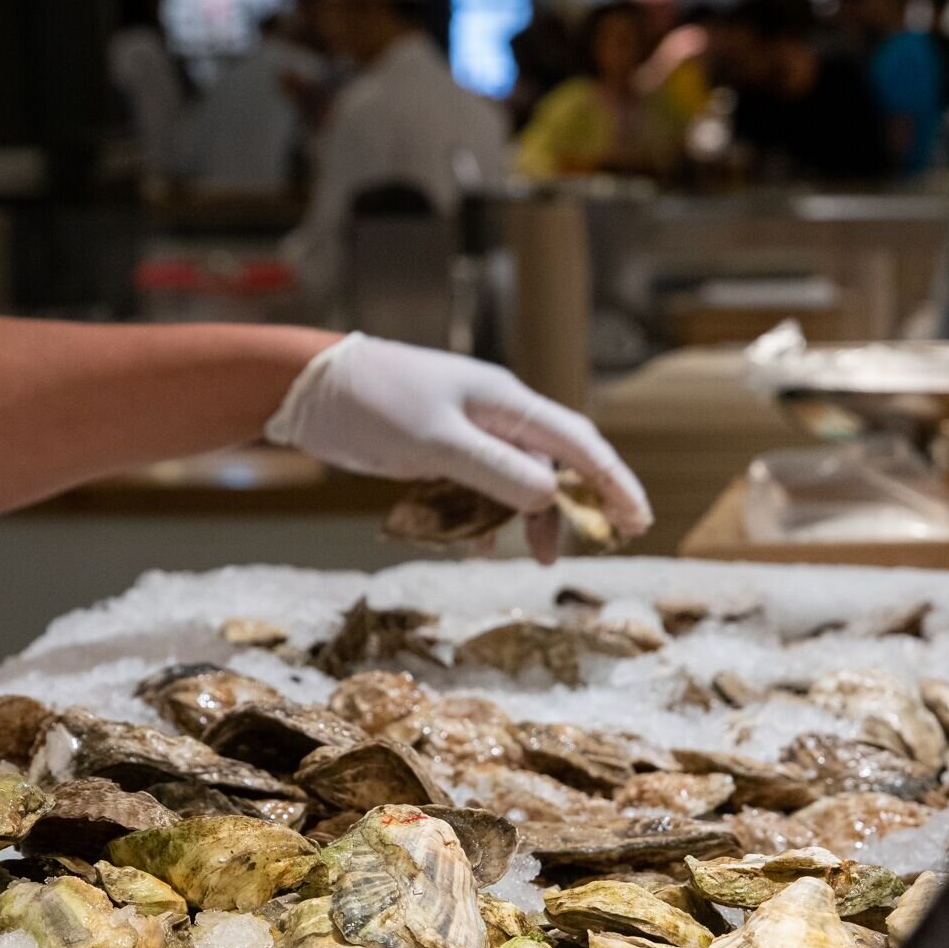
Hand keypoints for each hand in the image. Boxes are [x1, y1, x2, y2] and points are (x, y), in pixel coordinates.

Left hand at [264, 335, 650, 558]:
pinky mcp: (438, 450)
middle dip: (581, 504)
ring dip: (529, 518)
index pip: (577, 443)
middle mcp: (495, 415)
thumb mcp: (436, 441)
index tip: (639, 520)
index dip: (613, 481)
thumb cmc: (372, 402)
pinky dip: (485, 516)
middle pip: (555, 463)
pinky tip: (479, 544)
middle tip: (605, 544)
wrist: (309, 388)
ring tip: (537, 559)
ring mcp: (467, 432)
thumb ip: (494, 471)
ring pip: (516, 481)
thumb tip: (551, 496)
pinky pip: (478, 487)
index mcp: (505, 402)